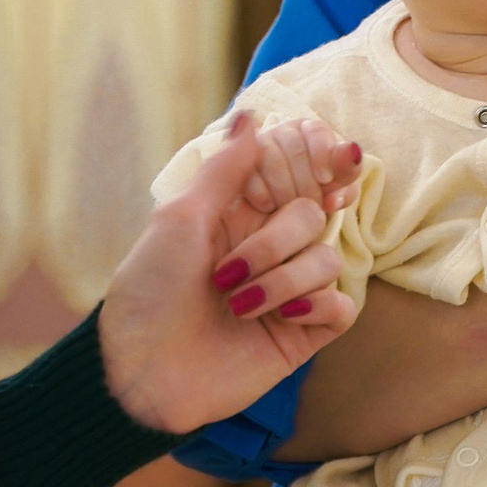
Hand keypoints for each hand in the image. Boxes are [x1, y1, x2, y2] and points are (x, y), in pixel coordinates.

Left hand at [98, 112, 363, 434]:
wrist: (142, 372)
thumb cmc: (148, 292)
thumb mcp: (180, 219)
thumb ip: (227, 170)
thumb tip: (251, 114)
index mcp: (241, 211)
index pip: (299, 171)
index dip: (320, 160)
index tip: (329, 157)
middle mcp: (271, 244)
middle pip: (314, 212)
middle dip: (274, 240)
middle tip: (227, 272)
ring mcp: (290, 289)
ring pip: (328, 257)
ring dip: (281, 281)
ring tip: (237, 305)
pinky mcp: (304, 331)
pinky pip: (344, 304)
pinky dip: (316, 306)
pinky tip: (282, 319)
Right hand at [238, 117, 360, 223]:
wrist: (282, 221)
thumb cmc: (316, 198)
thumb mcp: (337, 188)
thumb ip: (348, 171)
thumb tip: (354, 151)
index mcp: (310, 131)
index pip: (316, 130)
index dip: (322, 154)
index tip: (326, 180)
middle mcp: (282, 132)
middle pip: (293, 146)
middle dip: (306, 182)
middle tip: (314, 207)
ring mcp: (256, 147)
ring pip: (270, 158)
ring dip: (285, 190)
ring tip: (293, 211)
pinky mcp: (236, 167)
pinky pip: (248, 175)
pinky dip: (263, 194)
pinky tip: (270, 208)